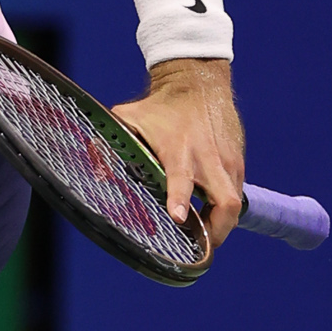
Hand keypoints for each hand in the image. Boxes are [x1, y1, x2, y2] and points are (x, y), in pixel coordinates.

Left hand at [112, 58, 245, 247]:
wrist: (198, 81)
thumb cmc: (160, 106)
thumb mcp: (130, 117)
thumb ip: (110, 142)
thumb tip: (93, 170)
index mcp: (179, 149)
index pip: (183, 179)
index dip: (180, 200)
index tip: (176, 218)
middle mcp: (207, 158)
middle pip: (226, 203)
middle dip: (217, 232)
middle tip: (203, 250)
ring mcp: (227, 161)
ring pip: (235, 204)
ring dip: (222, 224)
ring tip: (206, 237)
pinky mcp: (238, 161)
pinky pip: (236, 192)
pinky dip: (225, 207)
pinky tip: (211, 215)